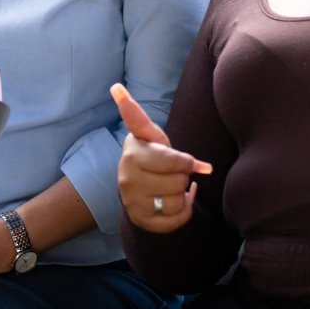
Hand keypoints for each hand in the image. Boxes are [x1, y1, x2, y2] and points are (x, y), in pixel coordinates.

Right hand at [113, 83, 211, 233]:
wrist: (135, 187)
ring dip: (182, 196)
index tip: (193, 163)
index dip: (187, 163)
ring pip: (178, 202)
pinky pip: (175, 222)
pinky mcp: (141, 220)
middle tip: (173, 174)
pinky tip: (175, 204)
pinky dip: (183, 213)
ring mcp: (132, 202)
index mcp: (133, 155)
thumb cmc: (149, 154)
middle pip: (179, 182)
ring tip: (172, 188)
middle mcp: (128, 180)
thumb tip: (116, 87)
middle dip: (183, 177)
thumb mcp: (147, 134)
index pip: (173, 161)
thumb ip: (136, 114)